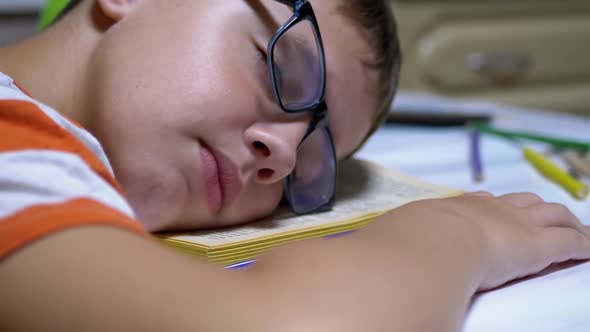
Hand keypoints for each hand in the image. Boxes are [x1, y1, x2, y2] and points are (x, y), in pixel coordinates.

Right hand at [388, 192, 589, 290]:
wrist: (433, 243)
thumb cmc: (412, 239)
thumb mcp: (400, 232)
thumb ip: (395, 236)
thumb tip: (374, 244)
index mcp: (460, 207)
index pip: (484, 201)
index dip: (498, 205)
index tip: (499, 208)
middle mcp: (492, 209)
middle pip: (524, 201)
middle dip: (536, 208)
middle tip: (545, 216)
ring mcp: (517, 224)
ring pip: (553, 214)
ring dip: (565, 221)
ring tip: (575, 230)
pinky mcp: (538, 246)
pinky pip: (569, 243)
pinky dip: (583, 245)